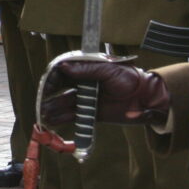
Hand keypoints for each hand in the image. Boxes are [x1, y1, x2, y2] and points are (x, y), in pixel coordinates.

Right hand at [38, 55, 169, 126]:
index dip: (53, 77)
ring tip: (43, 115)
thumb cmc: (129, 79)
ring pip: (64, 101)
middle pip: (60, 86)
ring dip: (53, 107)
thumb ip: (86, 70)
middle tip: (41, 102)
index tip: (47, 86)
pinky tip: (52, 121)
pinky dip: (62, 117)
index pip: (63, 70)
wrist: (146, 98)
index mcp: (86, 68)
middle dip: (48, 94)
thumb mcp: (108, 71)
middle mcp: (83, 82)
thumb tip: (63, 66)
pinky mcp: (91, 112)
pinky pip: (73, 114)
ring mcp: (86, 97)